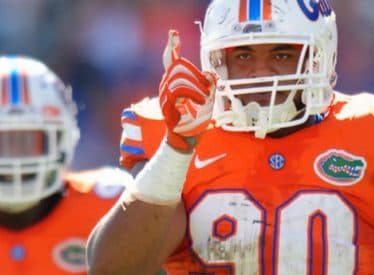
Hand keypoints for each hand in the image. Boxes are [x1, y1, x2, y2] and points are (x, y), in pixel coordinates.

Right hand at [158, 30, 214, 151]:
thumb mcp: (208, 99)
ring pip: (179, 79)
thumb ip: (209, 85)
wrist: (187, 141)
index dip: (171, 46)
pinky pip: (177, 92)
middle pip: (179, 68)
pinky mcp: (166, 107)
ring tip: (205, 98)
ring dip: (196, 87)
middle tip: (208, 86)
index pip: (170, 60)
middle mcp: (166, 87)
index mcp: (174, 83)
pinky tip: (201, 101)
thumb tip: (209, 73)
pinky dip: (192, 94)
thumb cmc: (195, 121)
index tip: (174, 34)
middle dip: (196, 75)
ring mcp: (164, 97)